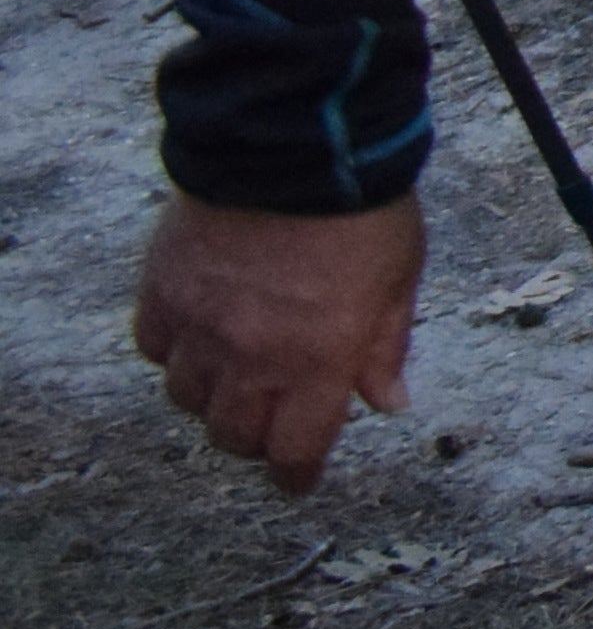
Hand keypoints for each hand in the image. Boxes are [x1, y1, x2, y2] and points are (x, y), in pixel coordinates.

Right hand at [136, 195, 423, 489]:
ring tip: (235, 374)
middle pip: (232, 434)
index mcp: (319, 362)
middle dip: (253, 439)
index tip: (297, 480)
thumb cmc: (361, 209)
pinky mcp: (164, 291)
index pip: (295, 450)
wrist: (295, 148)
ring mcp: (201, 326)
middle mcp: (252, 357)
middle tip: (271, 422)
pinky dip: (173, 350)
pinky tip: (197, 332)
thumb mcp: (401, 279)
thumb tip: (387, 402)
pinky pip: (155, 347)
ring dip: (211, 396)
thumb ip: (386, 347)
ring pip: (187, 397)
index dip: (294, 475)